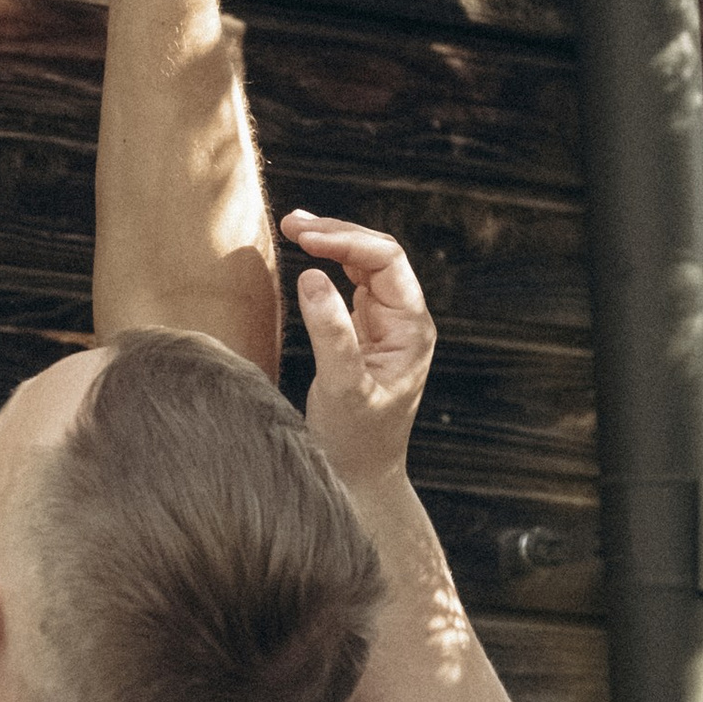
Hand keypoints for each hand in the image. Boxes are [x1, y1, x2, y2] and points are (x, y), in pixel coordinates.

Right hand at [282, 214, 435, 490]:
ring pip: (363, 264)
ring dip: (331, 241)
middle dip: (337, 233)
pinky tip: (305, 254)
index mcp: (411, 328)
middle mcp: (404, 320)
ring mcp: (385, 324)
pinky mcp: (364, 332)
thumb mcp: (342, 389)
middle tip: (291, 224)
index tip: (304, 238)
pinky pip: (350, 283)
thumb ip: (330, 333)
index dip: (347, 240)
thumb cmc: (356, 440)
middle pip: (377, 254)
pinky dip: (327, 263)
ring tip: (293, 228)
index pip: (386, 261)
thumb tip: (310, 276)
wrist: (360, 477)